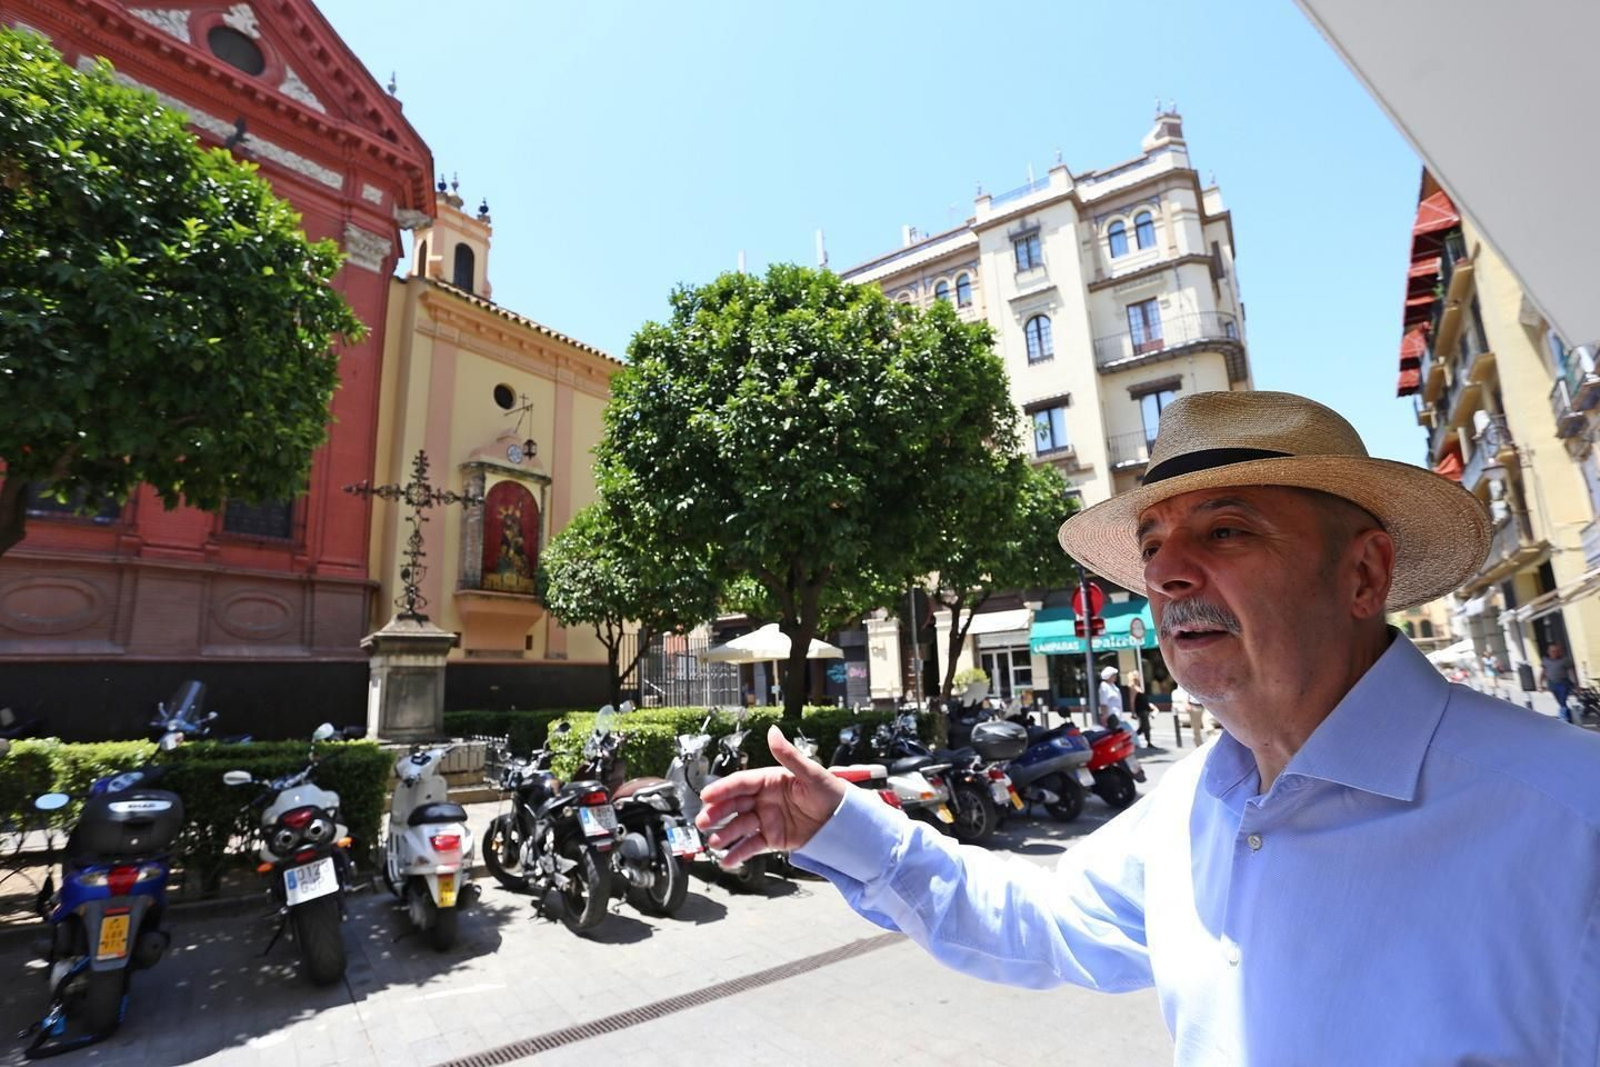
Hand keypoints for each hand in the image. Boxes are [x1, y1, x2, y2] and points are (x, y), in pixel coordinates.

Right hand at [695, 725, 846, 866]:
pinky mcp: (772, 839)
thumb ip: (789, 755)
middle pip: (734, 805)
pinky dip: (738, 853)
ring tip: (714, 843)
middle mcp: (765, 799)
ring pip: (740, 827)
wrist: (846, 823)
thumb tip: (773, 731)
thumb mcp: (811, 774)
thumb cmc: (832, 793)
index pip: (741, 783)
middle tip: (704, 821)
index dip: (723, 789)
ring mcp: (767, 820)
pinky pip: (751, 846)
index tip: (707, 796)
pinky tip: (727, 860)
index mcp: (770, 780)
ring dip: (725, 835)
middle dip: (717, 813)